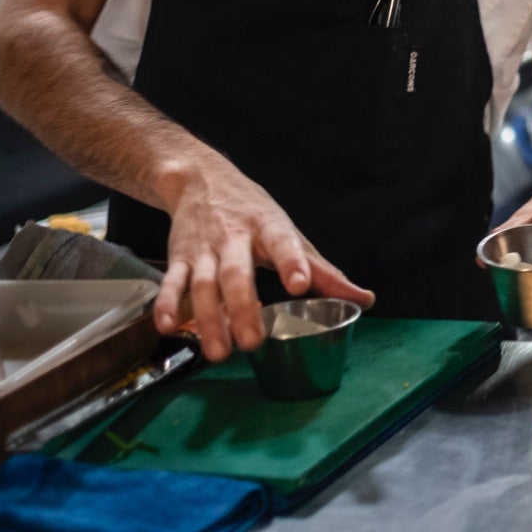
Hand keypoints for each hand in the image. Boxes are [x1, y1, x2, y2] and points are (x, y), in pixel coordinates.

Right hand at [155, 159, 373, 361]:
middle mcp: (235, 237)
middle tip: (253, 342)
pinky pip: (172, 282)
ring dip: (209, 319)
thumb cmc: (254, 213)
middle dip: (243, 308)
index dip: (292, 262)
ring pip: (203, 284)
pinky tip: (170, 326)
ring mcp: (204, 248)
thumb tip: (364, 299)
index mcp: (269, 227)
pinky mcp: (179, 257)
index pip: (283, 242)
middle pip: (237, 273)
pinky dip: (167, 304)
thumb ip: (325, 272)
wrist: (199, 179)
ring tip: (220, 352)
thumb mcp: (291, 233)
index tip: (300, 284)